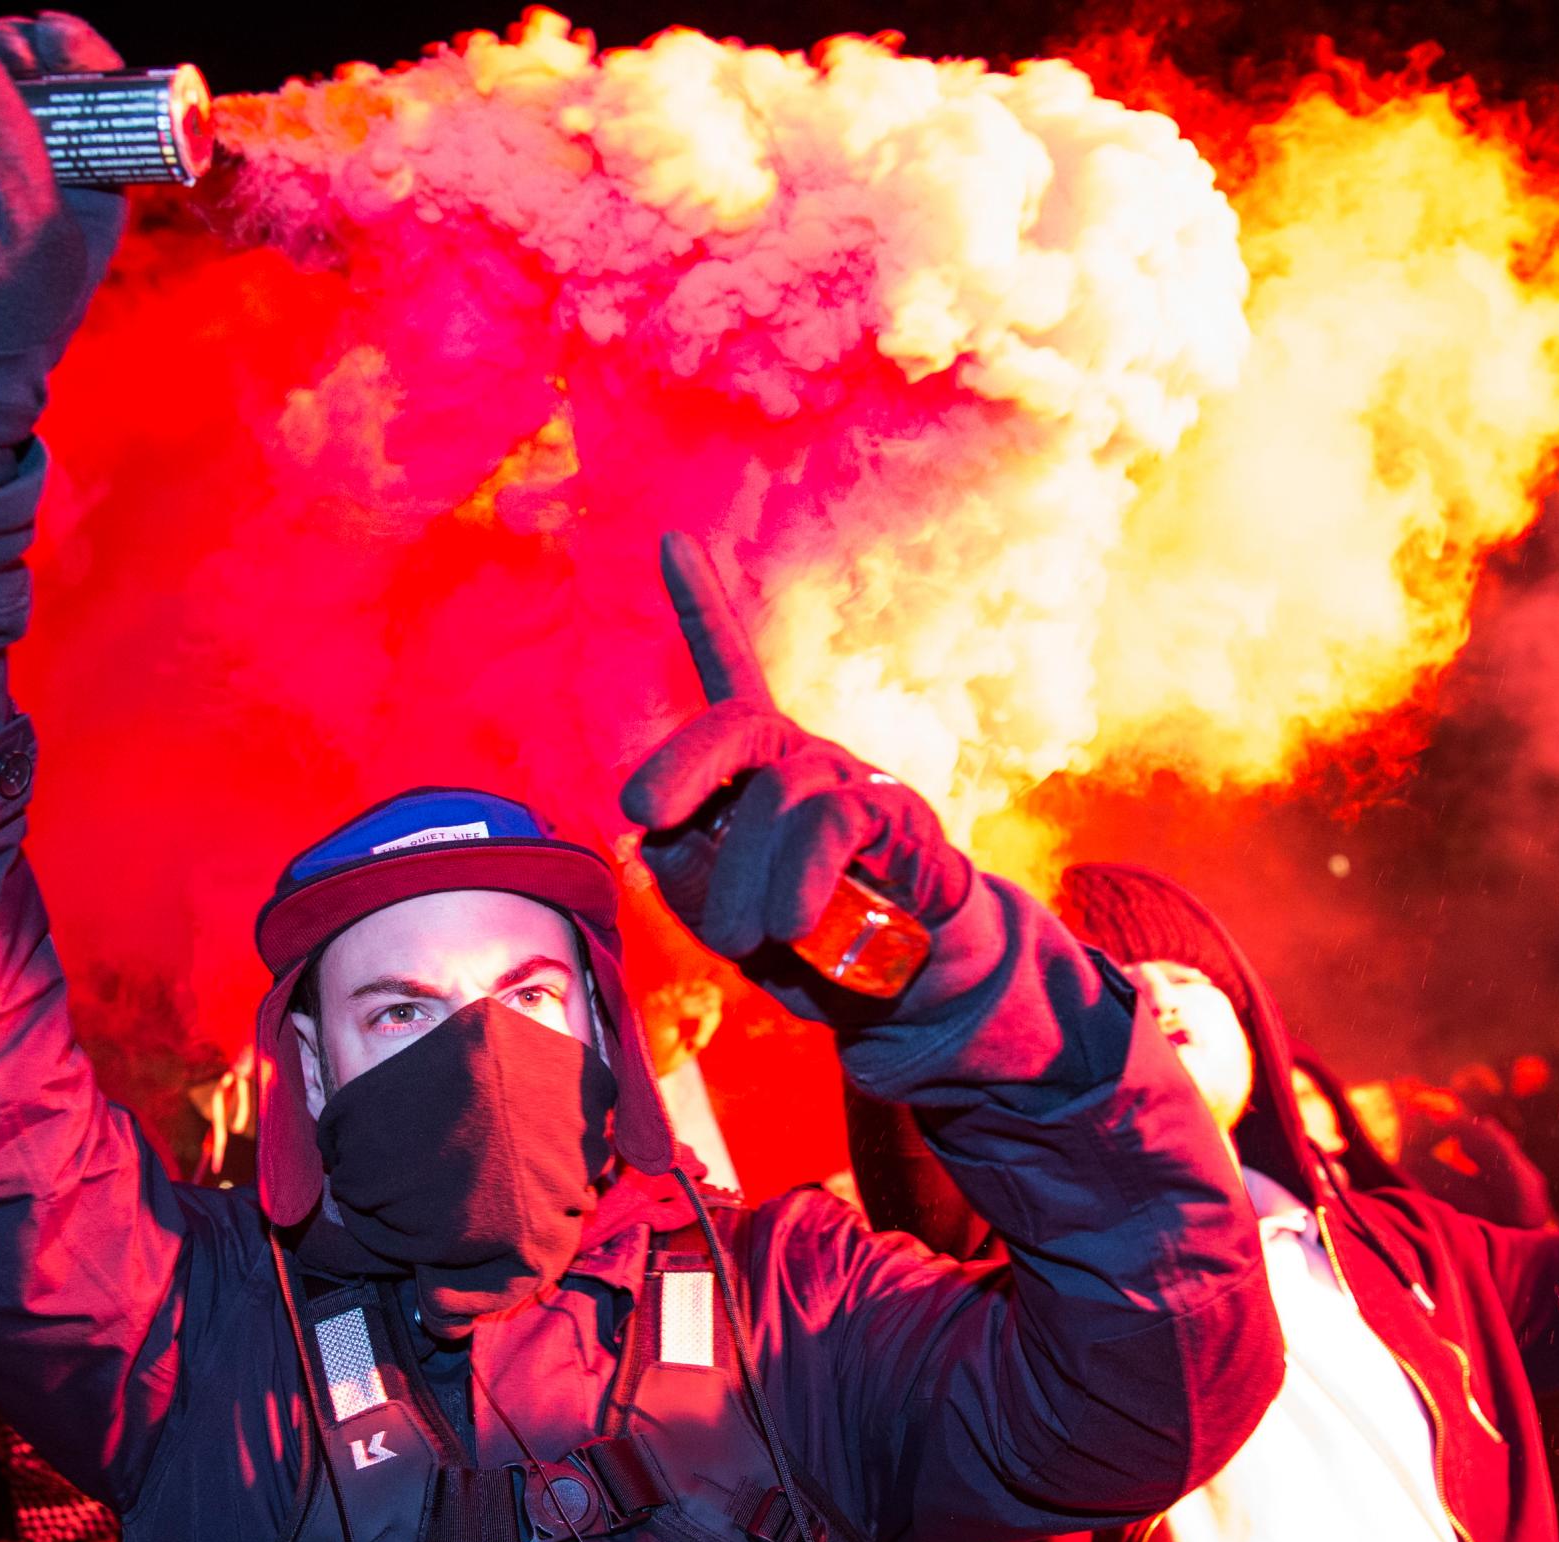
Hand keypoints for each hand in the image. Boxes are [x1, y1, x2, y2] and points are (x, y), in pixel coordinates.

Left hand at [623, 552, 974, 1019]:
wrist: (914, 987)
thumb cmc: (809, 947)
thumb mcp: (725, 914)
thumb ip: (686, 873)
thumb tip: (670, 839)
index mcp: (759, 768)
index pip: (732, 669)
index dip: (701, 605)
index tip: (673, 538)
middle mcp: (805, 756)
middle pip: (736, 726)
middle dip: (681, 765)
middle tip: (644, 816)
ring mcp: (853, 780)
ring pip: (777, 798)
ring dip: (745, 878)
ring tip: (747, 939)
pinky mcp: (897, 818)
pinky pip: (832, 828)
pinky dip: (798, 879)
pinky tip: (790, 926)